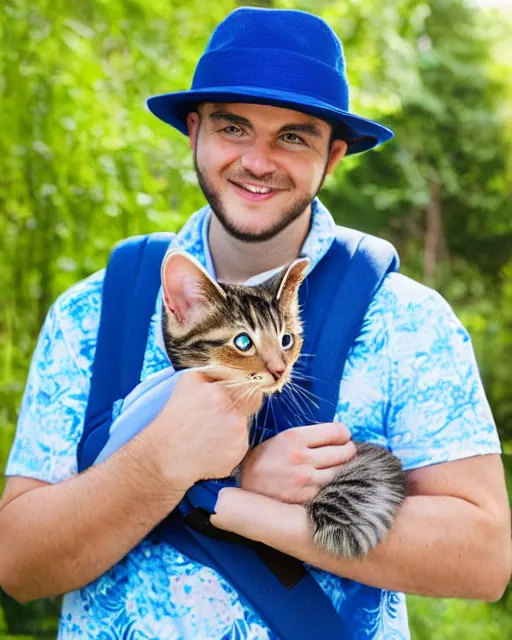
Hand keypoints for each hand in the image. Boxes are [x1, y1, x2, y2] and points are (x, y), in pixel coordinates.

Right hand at [148, 371, 262, 487]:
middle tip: (217, 418)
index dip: (243, 390)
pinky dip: (231, 445)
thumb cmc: (173, 420)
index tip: (235, 396)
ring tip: (209, 435)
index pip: (248, 384)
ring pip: (245, 424)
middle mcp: (232, 411)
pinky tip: (212, 447)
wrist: (164, 456)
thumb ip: (214, 372)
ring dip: (233, 428)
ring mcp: (238, 432)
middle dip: (239, 408)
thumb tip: (236, 368)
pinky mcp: (239, 451)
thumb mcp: (188, 382)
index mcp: (218, 391)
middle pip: (251, 403)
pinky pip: (241, 443)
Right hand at [239, 422, 355, 503]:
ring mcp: (305, 479)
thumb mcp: (282, 437)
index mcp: (295, 437)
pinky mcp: (306, 497)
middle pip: (343, 451)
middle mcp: (302, 458)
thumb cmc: (265, 458)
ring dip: (344, 466)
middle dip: (348, 448)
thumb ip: (307, 434)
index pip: (335, 432)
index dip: (344, 432)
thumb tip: (336, 430)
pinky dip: (334, 481)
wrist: (245, 485)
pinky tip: (329, 477)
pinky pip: (330, 486)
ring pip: (341, 470)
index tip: (343, 435)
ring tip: (340, 463)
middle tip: (346, 449)